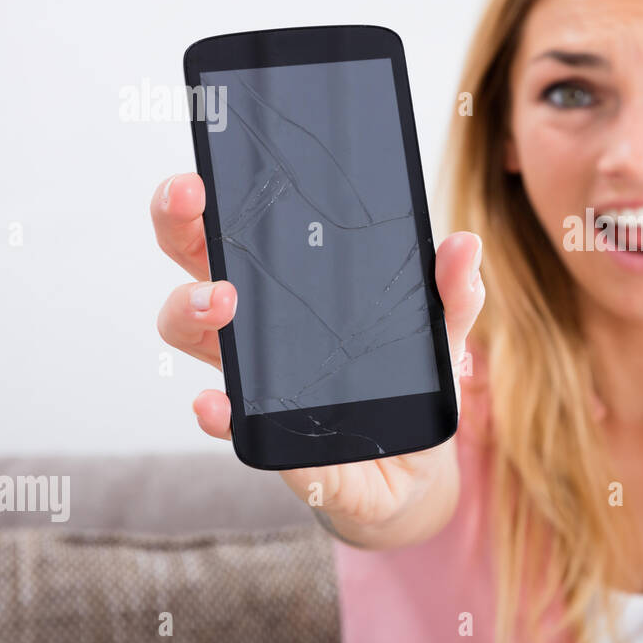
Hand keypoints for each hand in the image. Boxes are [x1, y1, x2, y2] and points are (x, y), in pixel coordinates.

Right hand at [150, 172, 484, 544]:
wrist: (415, 475)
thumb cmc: (410, 389)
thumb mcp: (442, 335)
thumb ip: (452, 294)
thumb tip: (464, 246)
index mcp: (292, 287)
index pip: (237, 227)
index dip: (208, 196)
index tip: (204, 167)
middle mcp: (257, 326)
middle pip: (193, 262)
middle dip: (179, 223)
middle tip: (191, 201)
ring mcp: (254, 378)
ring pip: (189, 331)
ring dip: (192, 309)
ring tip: (221, 300)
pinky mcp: (271, 435)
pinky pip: (230, 423)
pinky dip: (219, 413)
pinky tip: (218, 404)